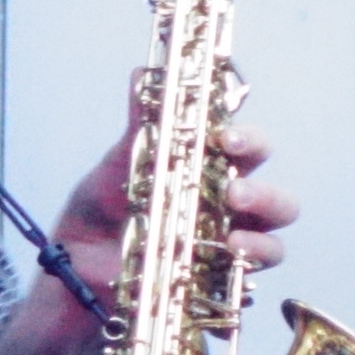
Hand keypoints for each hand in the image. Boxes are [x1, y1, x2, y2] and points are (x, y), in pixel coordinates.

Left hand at [48, 106, 302, 305]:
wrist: (78, 264)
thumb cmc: (103, 208)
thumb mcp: (117, 164)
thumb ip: (140, 125)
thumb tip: (143, 73)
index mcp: (210, 170)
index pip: (248, 148)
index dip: (248, 140)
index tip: (227, 140)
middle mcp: (229, 206)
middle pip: (275, 196)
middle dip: (264, 193)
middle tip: (232, 194)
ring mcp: (229, 244)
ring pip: (272, 238)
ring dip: (261, 236)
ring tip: (231, 240)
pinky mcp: (219, 280)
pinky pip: (250, 278)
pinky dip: (246, 273)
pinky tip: (227, 264)